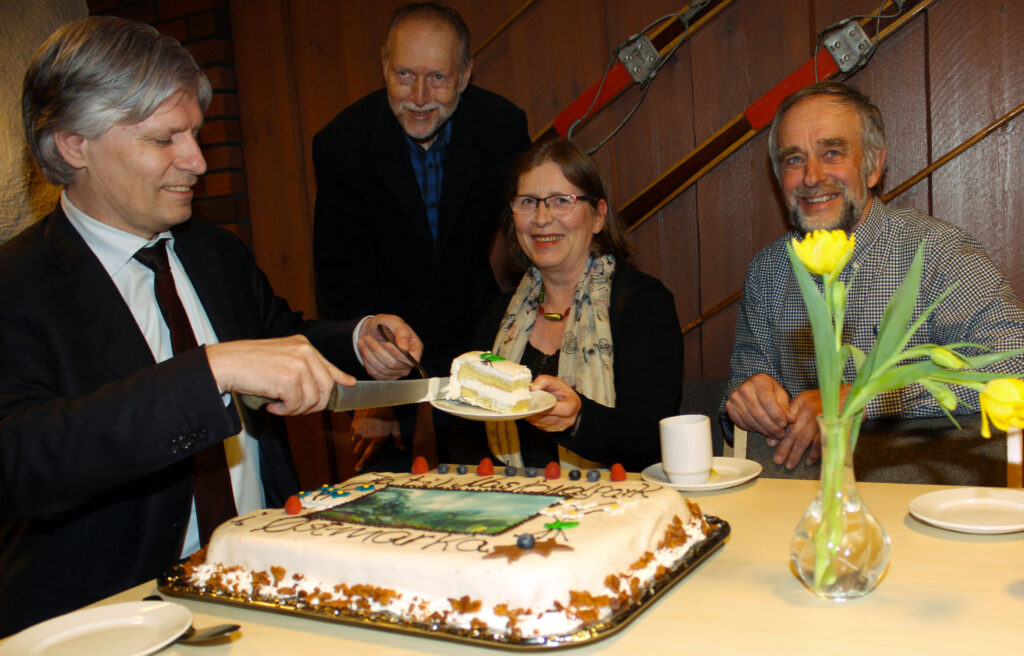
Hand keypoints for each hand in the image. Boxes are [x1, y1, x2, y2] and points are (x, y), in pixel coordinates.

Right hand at [206, 335, 353, 414]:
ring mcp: (299, 365)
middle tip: (295, 408)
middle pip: (327, 387)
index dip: (340, 377)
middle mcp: (304, 352)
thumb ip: (302, 368)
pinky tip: (272, 405)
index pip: (328, 365)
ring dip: (296, 409)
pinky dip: (285, 411)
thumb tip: (322, 386)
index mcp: (303, 345)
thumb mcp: (281, 358)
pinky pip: (297, 405)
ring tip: (279, 405)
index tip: (349, 383)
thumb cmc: (248, 363)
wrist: (226, 363)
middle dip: (314, 404)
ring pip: (313, 399)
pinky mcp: (290, 379)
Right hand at [351, 406, 402, 470]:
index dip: (361, 463)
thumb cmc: (388, 412)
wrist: (376, 398)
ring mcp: (358, 431)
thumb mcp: (395, 425)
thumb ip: (397, 438)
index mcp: (377, 440)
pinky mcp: (353, 424)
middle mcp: (366, 437)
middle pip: (357, 452)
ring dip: (354, 448)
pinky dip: (352, 438)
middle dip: (357, 456)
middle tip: (359, 457)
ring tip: (357, 447)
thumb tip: (402, 448)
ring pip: (353, 444)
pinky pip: (350, 435)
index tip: (357, 468)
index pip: (367, 456)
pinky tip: (355, 437)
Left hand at [358, 315, 423, 379]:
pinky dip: (367, 361)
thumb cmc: (386, 325)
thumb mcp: (394, 322)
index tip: (386, 343)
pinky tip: (365, 350)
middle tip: (367, 338)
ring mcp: (397, 371)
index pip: (410, 360)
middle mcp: (408, 362)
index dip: (398, 354)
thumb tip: (405, 348)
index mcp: (415, 349)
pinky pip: (375, 373)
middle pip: (393, 364)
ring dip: (369, 354)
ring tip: (363, 341)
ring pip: (382, 369)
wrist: (372, 331)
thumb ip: (402, 332)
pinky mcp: (385, 375)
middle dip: (378, 350)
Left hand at [524, 375, 581, 432]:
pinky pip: (542, 427)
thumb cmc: (561, 391)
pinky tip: (533, 413)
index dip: (544, 407)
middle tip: (526, 406)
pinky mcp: (555, 430)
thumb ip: (543, 381)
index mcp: (572, 405)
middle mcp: (569, 418)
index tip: (533, 402)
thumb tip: (532, 388)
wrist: (566, 400)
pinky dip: (535, 420)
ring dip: (533, 417)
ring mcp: (562, 426)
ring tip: (528, 409)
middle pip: (547, 418)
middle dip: (535, 412)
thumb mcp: (554, 381)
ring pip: (542, 423)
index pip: (556, 409)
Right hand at [725, 374, 792, 442]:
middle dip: (771, 427)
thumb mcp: (780, 395)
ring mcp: (735, 398)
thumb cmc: (768, 391)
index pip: (768, 401)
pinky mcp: (729, 407)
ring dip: (763, 431)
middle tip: (781, 434)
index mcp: (760, 381)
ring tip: (774, 435)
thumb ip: (786, 408)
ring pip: (750, 420)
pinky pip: (741, 423)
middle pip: (758, 413)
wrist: (751, 388)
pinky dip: (753, 430)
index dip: (777, 415)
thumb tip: (791, 421)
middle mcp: (745, 388)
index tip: (784, 424)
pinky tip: (761, 430)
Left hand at [771, 385, 849, 468]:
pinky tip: (808, 461)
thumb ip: (796, 412)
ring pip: (804, 438)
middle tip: (778, 460)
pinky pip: (820, 443)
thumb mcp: (810, 400)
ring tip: (789, 464)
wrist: (854, 396)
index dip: (778, 433)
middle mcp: (809, 408)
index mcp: (801, 401)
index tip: (771, 445)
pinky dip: (814, 453)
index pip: (785, 420)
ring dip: (796, 453)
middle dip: (784, 447)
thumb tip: (781, 429)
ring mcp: (821, 417)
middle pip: (793, 431)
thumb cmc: (830, 400)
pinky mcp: (832, 425)